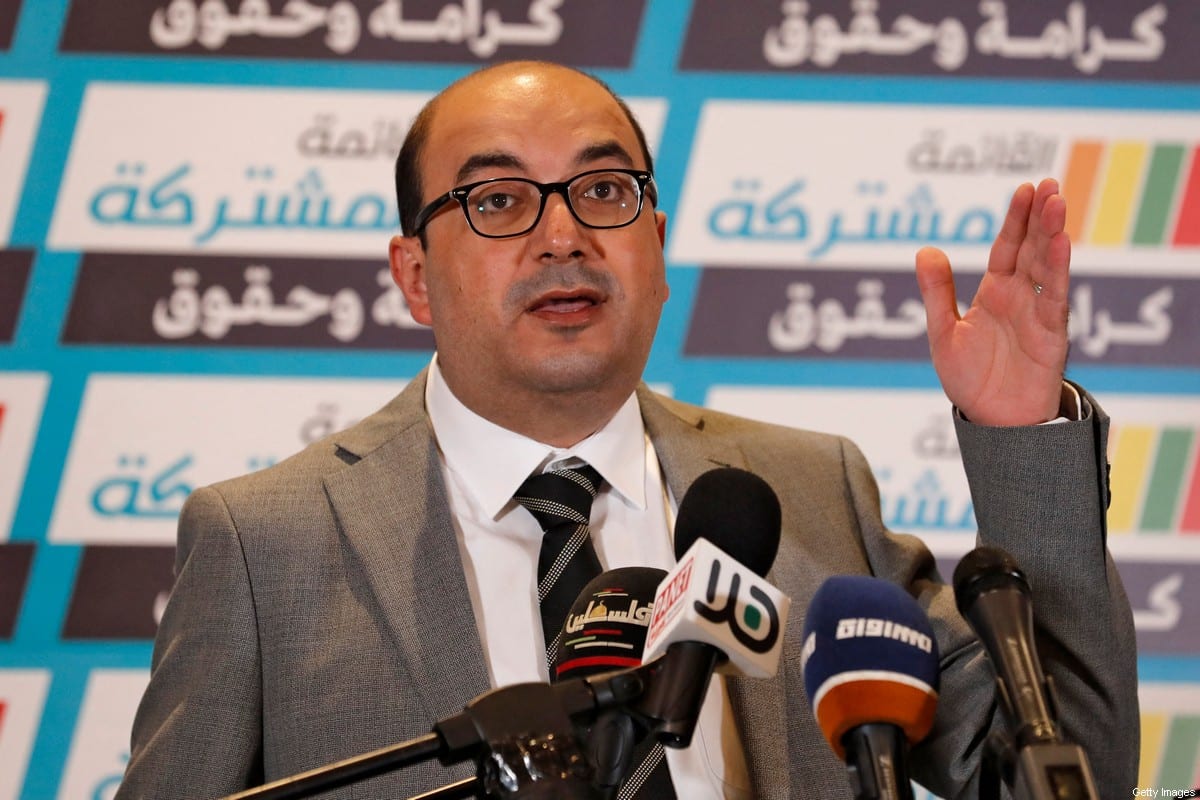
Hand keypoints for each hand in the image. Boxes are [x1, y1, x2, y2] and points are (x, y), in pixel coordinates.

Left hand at [915, 179, 1069, 425]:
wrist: (992, 422)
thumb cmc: (970, 379)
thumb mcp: (943, 332)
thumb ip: (937, 293)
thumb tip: (925, 249)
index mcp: (994, 293)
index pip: (1007, 247)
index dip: (1016, 219)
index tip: (1026, 188)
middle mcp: (1019, 298)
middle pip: (1031, 249)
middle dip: (1040, 218)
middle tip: (1049, 184)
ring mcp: (1037, 315)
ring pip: (1046, 267)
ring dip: (1052, 235)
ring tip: (1057, 202)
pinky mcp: (1051, 337)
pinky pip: (1054, 299)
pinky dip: (1056, 271)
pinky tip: (1060, 244)